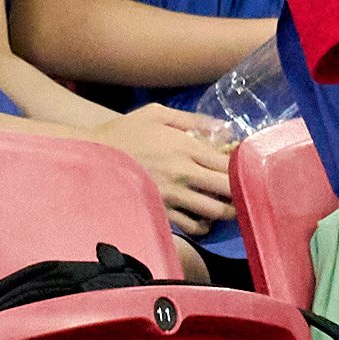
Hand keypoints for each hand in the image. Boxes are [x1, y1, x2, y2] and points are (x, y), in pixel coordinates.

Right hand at [119, 106, 242, 230]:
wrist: (93, 157)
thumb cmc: (124, 132)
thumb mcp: (156, 113)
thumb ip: (192, 119)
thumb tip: (224, 127)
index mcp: (185, 147)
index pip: (229, 162)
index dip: (244, 166)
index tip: (246, 165)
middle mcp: (183, 173)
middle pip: (229, 189)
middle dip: (242, 191)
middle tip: (245, 189)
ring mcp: (173, 195)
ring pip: (215, 211)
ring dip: (227, 210)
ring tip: (228, 204)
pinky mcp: (161, 211)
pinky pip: (193, 226)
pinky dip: (204, 225)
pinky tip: (203, 216)